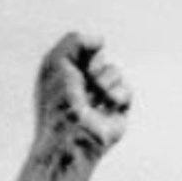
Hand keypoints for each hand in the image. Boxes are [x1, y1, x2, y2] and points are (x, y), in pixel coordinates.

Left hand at [18, 32, 131, 180]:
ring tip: (93, 100)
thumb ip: (74, 40)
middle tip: (84, 81)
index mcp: (62, 80)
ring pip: (114, 72)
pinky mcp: (116, 114)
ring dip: (104, 80)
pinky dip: (117, 94)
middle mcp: (80, 89)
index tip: (72, 63)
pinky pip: (126, 90)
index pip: (81, 51)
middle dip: (94, 65)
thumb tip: (100, 41)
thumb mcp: (55, 63)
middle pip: (99, 58)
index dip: (81, 51)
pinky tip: (107, 105)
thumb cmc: (56, 105)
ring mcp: (98, 101)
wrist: (69, 140)